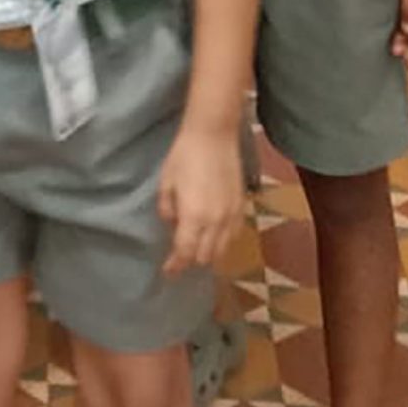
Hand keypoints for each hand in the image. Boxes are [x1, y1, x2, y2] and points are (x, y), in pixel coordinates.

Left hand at [156, 118, 246, 274]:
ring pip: (222, 249)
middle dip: (191, 260)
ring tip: (197, 249)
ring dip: (208, 253)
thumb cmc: (184, 155)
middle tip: (180, 258)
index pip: (185, 252)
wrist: (214, 134)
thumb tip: (172, 223)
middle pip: (205, 256)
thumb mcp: (166, 182)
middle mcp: (215, 222)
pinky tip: (215, 236)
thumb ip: (167, 208)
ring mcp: (231, 215)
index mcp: (193, 217)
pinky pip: (234, 235)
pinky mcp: (242, 206)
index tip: (168, 272)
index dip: (176, 266)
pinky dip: (223, 241)